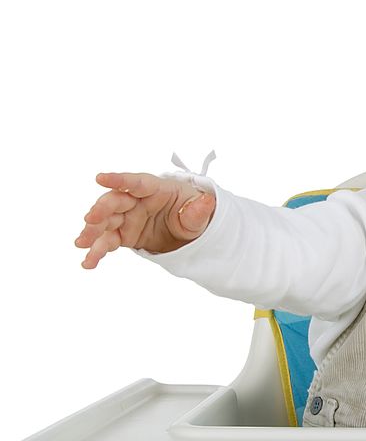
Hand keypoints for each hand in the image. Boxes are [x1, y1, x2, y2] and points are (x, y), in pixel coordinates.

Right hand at [75, 172, 215, 268]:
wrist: (187, 230)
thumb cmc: (191, 211)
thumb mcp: (199, 213)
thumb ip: (198, 210)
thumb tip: (208, 201)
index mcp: (155, 189)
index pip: (136, 182)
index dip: (118, 180)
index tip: (100, 178)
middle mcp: (136, 201)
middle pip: (115, 202)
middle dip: (101, 210)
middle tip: (90, 219)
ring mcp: (127, 218)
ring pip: (105, 223)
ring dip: (92, 232)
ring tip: (82, 244)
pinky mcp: (123, 235)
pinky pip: (108, 242)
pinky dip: (97, 252)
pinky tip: (88, 262)